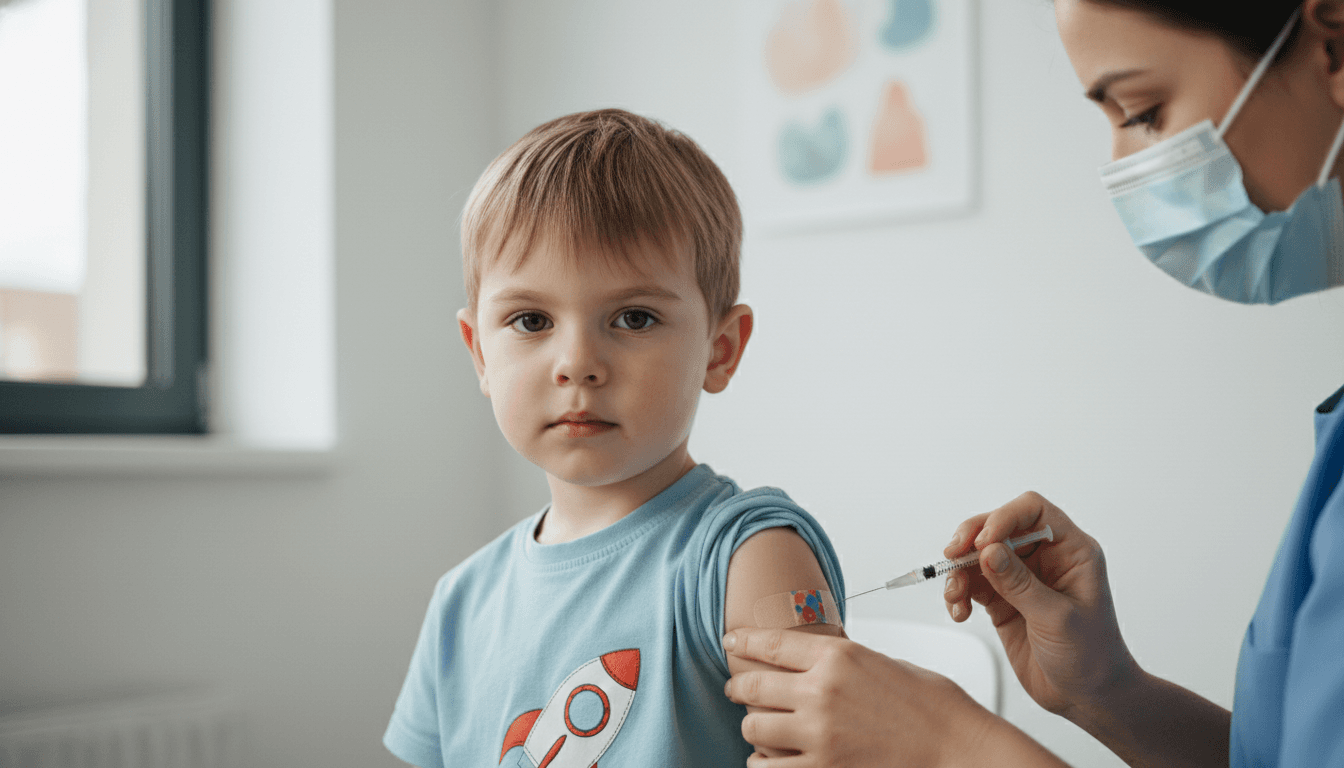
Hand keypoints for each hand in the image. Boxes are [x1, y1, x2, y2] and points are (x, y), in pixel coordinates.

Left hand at [721, 628, 993, 767]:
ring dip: (753, 730)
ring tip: (759, 731)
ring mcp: (819, 734)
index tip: (730, 641)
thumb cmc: (934, 708)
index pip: (771, 643)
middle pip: (752, 685)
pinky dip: (763, 764)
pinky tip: (769, 761)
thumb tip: (816, 666)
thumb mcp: (885, 665)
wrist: (959, 749)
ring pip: (753, 729)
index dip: (743, 641)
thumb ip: (845, 663)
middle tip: (735, 689)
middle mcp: (821, 692)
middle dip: (738, 687)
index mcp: (839, 657)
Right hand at [942, 491, 1138, 720]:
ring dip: (960, 571)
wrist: (1088, 697)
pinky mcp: (1003, 600)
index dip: (1004, 517)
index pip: (1033, 511)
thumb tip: (989, 551)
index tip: (982, 541)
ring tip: (956, 595)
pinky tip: (960, 611)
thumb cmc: (1092, 657)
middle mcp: (1045, 559)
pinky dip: (959, 593)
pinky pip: (972, 584)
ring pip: (979, 556)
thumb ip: (1020, 583)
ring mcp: (1021, 579)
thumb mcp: (1057, 618)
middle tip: (953, 555)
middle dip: (971, 540)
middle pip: (999, 527)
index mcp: (1071, 551)